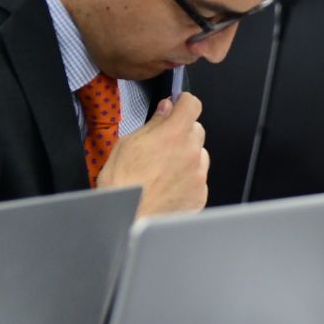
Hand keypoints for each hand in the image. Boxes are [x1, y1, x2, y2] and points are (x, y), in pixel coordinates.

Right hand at [98, 92, 208, 215]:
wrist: (128, 220)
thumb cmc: (122, 185)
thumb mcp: (127, 144)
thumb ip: (153, 124)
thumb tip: (166, 109)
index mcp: (173, 135)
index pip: (193, 105)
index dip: (184, 103)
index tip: (178, 106)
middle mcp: (191, 152)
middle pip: (197, 130)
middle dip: (182, 132)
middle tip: (163, 144)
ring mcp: (199, 175)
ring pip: (199, 154)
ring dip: (187, 156)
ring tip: (163, 170)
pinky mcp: (201, 194)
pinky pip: (199, 177)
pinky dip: (188, 178)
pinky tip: (168, 185)